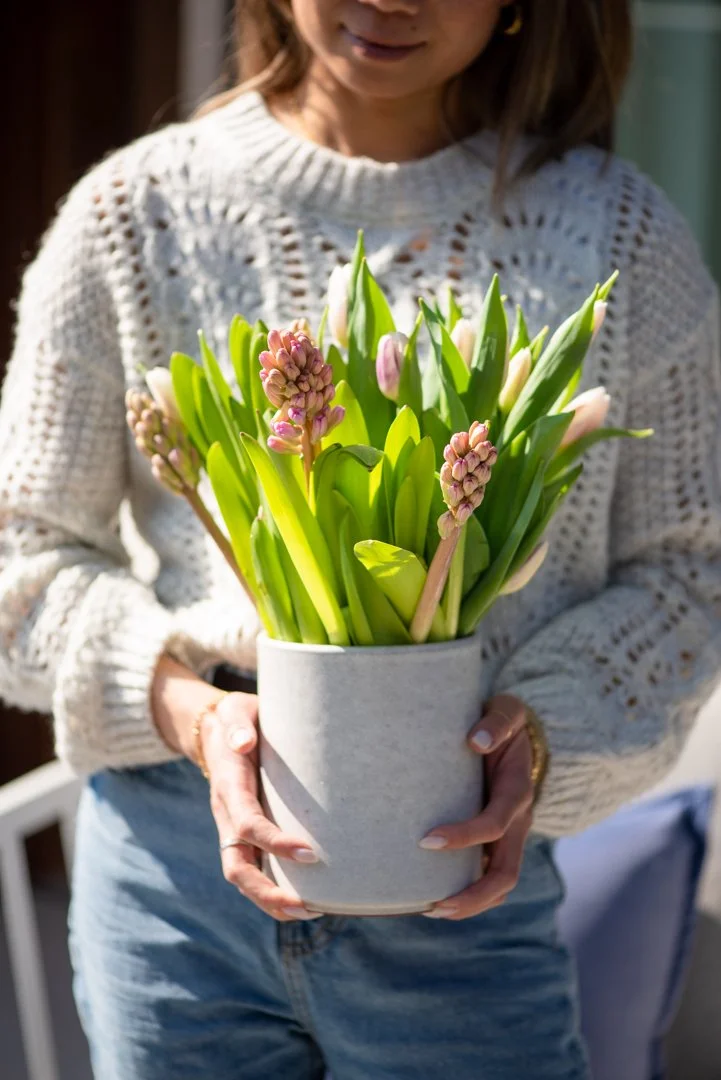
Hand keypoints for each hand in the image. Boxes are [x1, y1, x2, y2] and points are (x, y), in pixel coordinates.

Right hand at [150, 656, 320, 922]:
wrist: (214, 729)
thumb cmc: (235, 718)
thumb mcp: (235, 710)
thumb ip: (239, 724)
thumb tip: (244, 742)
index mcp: (228, 787)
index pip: (247, 824)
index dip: (275, 843)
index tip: (310, 853)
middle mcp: (226, 815)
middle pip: (237, 867)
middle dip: (268, 893)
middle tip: (307, 906)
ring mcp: (232, 828)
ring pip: (243, 876)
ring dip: (272, 900)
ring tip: (312, 911)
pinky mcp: (243, 834)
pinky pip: (254, 868)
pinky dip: (274, 890)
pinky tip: (307, 899)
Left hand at [420, 693, 533, 919]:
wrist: (515, 731)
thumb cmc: (502, 721)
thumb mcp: (506, 709)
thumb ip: (495, 721)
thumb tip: (476, 740)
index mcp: (517, 791)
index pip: (495, 824)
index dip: (465, 836)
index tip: (426, 840)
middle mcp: (517, 821)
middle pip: (505, 875)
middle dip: (472, 895)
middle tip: (433, 906)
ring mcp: (509, 835)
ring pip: (500, 884)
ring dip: (471, 903)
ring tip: (431, 910)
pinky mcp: (496, 840)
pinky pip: (487, 874)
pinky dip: (468, 893)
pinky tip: (433, 897)